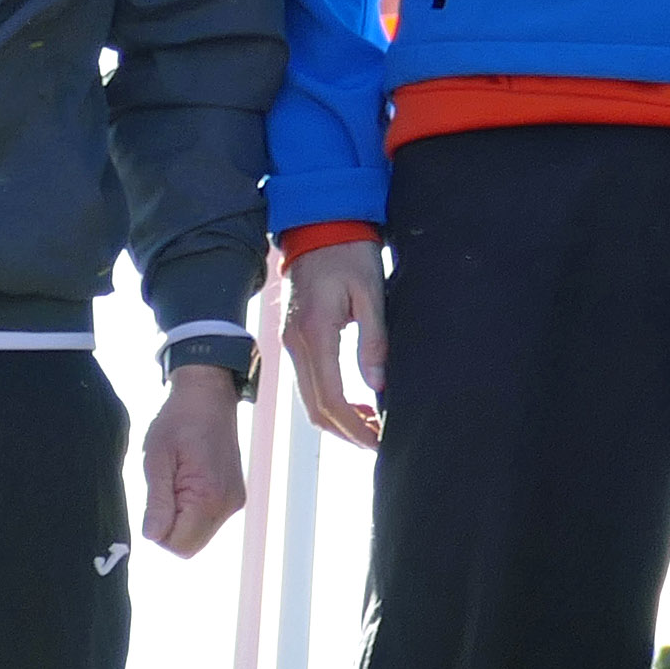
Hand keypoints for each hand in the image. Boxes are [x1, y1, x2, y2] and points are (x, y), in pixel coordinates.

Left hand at [137, 361, 248, 556]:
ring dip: (180, 517)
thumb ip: (157, 502)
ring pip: (197, 534)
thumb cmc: (178, 421)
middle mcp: (228, 505)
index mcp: (210, 497)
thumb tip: (151, 537)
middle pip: (189, 545)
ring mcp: (234, 502)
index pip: (178, 545)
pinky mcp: (234, 497)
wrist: (208, 395)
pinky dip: (191, 509)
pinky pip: (206, 520)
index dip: (158, 530)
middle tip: (164, 487)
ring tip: (176, 479)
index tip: (156, 497)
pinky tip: (188, 479)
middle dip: (169, 526)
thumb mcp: (157, 459)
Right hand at [287, 241, 387, 449]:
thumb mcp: (371, 292)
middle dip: (346, 432)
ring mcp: (291, 342)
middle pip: (315, 407)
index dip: (354, 426)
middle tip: (378, 442)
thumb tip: (377, 384)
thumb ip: (374, 340)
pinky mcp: (295, 338)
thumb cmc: (349, 253)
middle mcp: (297, 343)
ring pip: (309, 399)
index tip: (378, 441)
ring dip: (338, 420)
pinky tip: (355, 404)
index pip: (331, 397)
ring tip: (372, 426)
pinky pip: (308, 383)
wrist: (319, 226)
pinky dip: (329, 402)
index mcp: (316, 333)